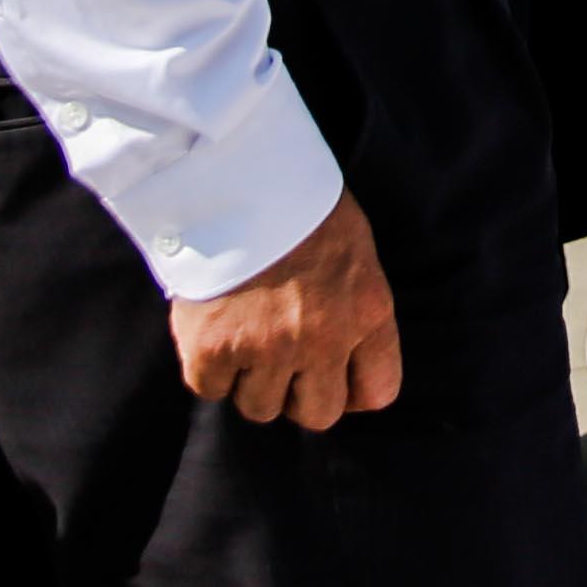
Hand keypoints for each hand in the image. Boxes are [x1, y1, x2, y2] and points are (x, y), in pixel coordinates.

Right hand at [166, 192, 403, 426]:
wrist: (233, 171)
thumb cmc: (296, 203)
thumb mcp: (353, 250)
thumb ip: (354, 310)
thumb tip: (342, 365)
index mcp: (368, 311)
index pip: (378, 392)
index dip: (351, 391)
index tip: (331, 377)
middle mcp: (324, 338)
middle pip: (318, 414)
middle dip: (298, 393)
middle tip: (278, 357)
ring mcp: (267, 347)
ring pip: (260, 407)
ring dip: (250, 380)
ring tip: (242, 331)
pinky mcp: (213, 349)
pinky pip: (211, 389)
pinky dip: (208, 367)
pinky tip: (212, 326)